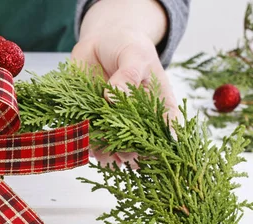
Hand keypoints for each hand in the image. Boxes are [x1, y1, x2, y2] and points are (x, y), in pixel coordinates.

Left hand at [71, 0, 178, 167]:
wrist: (101, 41)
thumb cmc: (127, 46)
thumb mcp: (134, 54)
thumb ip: (128, 75)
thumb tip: (113, 97)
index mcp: (156, 105)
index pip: (165, 131)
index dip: (159, 144)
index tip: (151, 150)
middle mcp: (136, 118)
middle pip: (137, 145)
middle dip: (130, 153)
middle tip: (124, 153)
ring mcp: (113, 121)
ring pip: (113, 148)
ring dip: (108, 154)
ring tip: (105, 153)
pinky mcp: (91, 119)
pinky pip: (89, 139)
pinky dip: (88, 145)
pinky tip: (87, 144)